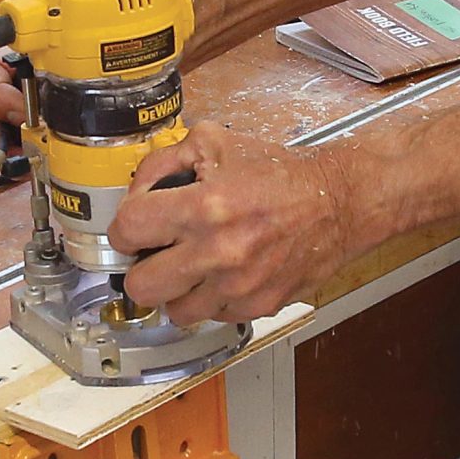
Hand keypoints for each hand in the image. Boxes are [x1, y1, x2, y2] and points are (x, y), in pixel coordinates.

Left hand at [108, 121, 350, 324]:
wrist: (337, 202)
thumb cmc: (278, 173)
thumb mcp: (214, 142)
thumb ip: (162, 163)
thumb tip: (134, 194)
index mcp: (203, 207)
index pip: (127, 231)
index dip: (122, 229)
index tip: (132, 230)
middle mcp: (218, 252)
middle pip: (141, 287)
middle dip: (140, 270)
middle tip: (153, 256)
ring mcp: (238, 286)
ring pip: (174, 311)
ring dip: (175, 290)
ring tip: (189, 267)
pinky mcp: (257, 306)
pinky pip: (212, 315)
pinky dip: (210, 299)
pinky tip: (221, 274)